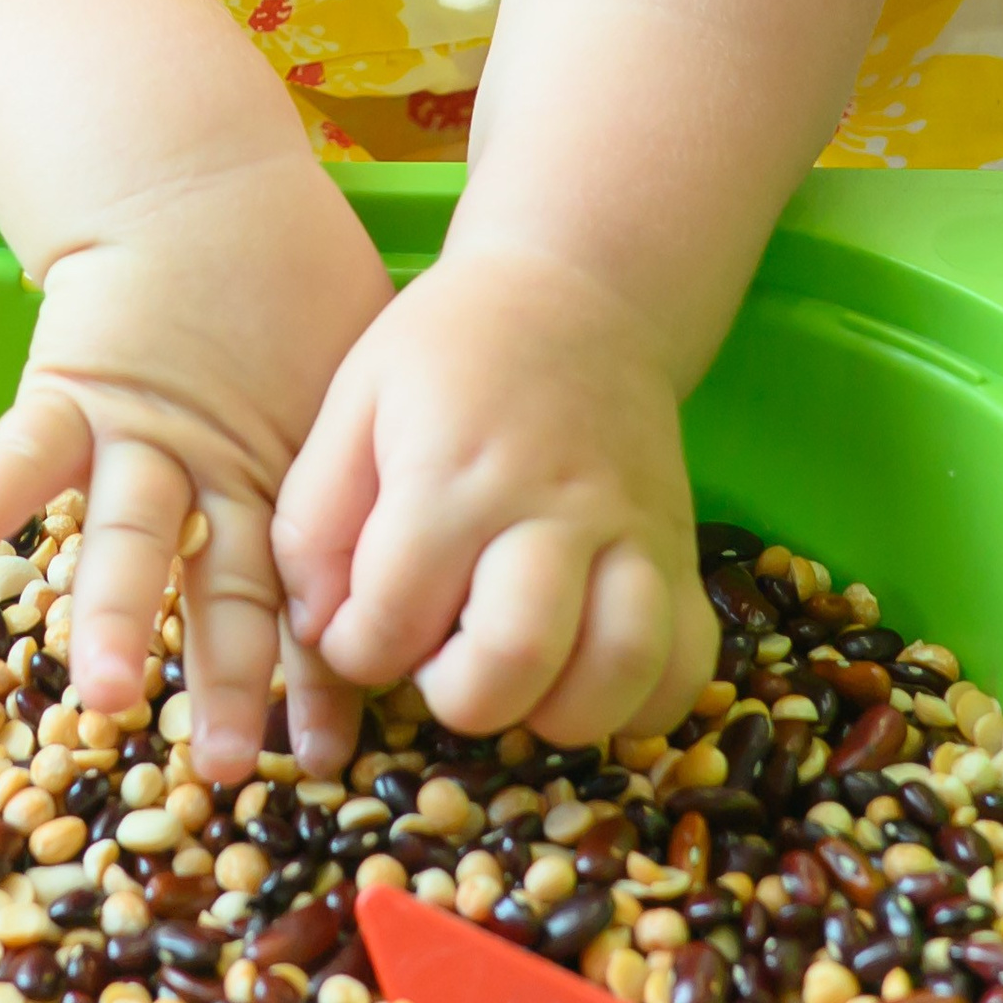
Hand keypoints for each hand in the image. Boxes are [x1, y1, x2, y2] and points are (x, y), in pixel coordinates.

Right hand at [0, 155, 394, 782]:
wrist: (198, 184)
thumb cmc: (288, 286)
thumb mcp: (352, 379)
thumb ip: (364, 469)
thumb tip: (421, 569)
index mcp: (284, 484)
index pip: (301, 599)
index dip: (314, 675)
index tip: (328, 756)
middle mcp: (215, 475)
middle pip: (222, 589)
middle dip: (224, 677)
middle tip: (231, 762)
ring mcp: (141, 436)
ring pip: (129, 535)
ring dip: (116, 614)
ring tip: (102, 689)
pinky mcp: (74, 388)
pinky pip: (23, 446)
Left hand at [273, 245, 717, 757]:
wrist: (578, 290)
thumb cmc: (447, 353)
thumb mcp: (352, 401)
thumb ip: (314, 518)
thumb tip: (320, 629)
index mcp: (452, 471)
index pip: (393, 616)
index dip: (358, 652)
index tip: (357, 633)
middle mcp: (552, 508)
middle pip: (514, 658)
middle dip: (457, 697)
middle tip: (439, 663)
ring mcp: (632, 532)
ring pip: (621, 671)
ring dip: (556, 712)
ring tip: (516, 682)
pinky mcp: (682, 553)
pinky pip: (688, 665)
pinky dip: (642, 704)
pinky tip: (586, 680)